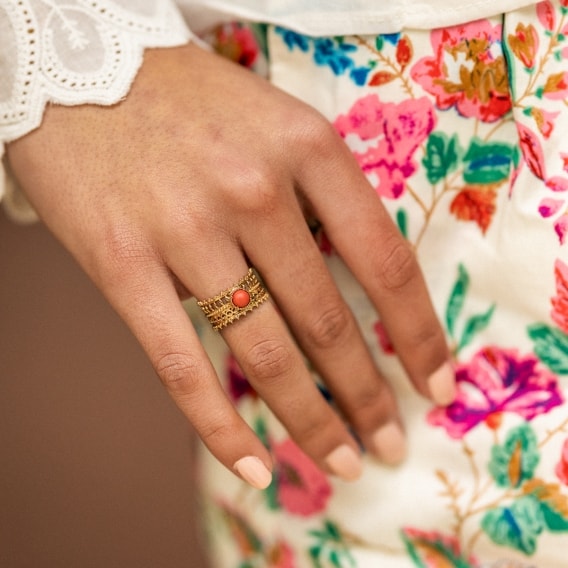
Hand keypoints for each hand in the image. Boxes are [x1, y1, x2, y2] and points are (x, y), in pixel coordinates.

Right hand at [7, 42, 454, 487]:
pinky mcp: (121, 263)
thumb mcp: (278, 126)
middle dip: (368, 397)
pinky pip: (181, 365)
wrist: (81, 68)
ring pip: (265, 353)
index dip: (418, 335)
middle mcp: (254, 191)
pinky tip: (253, 467)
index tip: (436, 385)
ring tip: (342, 462)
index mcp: (306, 149)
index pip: (384, 262)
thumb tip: (354, 293)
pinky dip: (220, 428)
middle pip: (328, 322)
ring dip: (311, 422)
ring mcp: (185, 230)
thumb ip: (320, 201)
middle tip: (390, 444)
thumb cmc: (191, 102)